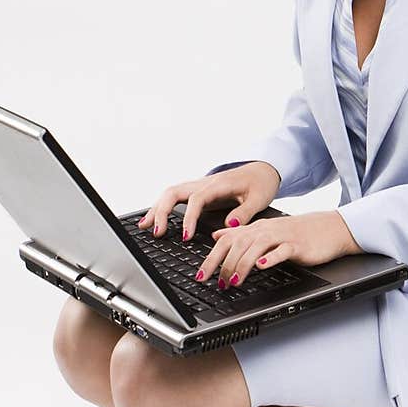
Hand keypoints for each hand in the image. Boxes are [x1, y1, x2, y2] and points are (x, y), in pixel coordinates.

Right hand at [137, 161, 280, 240]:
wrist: (262, 170)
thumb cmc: (260, 184)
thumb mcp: (259, 199)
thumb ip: (245, 212)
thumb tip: (229, 224)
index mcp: (218, 185)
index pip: (196, 200)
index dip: (189, 218)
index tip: (186, 236)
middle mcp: (204, 183)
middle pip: (174, 192)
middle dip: (162, 211)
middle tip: (158, 233)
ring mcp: (198, 187)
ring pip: (170, 193)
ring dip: (156, 209)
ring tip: (144, 227)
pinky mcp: (197, 192)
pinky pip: (174, 197)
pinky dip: (161, 207)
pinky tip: (152, 220)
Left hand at [194, 211, 361, 289]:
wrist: (329, 228)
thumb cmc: (297, 233)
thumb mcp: (265, 231)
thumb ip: (240, 233)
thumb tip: (216, 236)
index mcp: (255, 229)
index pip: (226, 240)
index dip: (211, 258)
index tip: (201, 276)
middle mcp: (265, 230)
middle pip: (237, 245)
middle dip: (222, 265)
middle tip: (215, 283)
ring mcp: (281, 236)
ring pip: (255, 248)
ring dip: (242, 265)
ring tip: (233, 281)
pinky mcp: (297, 245)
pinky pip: (282, 250)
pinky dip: (270, 258)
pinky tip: (262, 266)